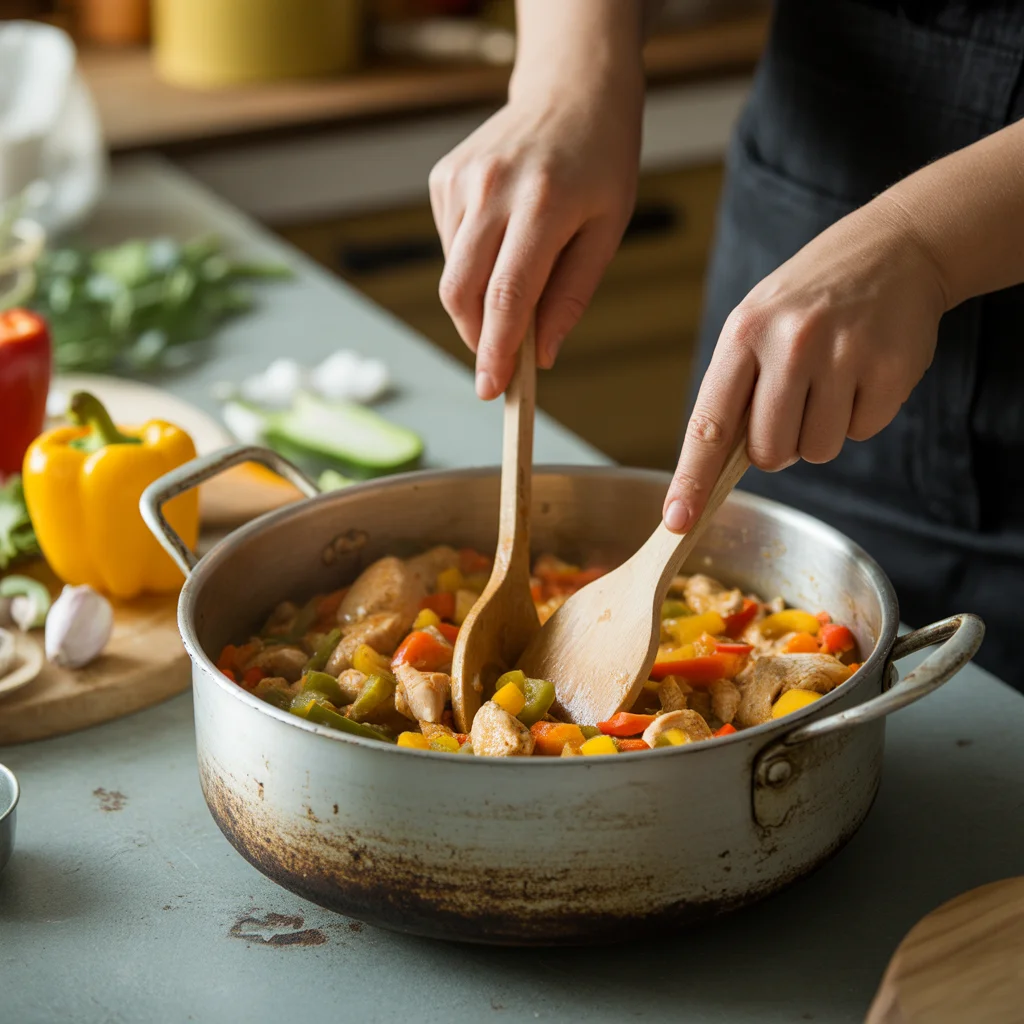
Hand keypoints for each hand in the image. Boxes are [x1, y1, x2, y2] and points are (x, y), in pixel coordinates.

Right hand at [429, 62, 643, 398]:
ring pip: (452, 273)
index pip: (507, 294)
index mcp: (543, 203)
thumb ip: (572, 295)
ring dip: (479, 301)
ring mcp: (461, 181)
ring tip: (520, 273)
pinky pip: (450, 246)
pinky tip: (503, 239)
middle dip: (476, 338)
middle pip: (461, 291)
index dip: (495, 350)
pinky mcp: (444, 179)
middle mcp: (492, 189)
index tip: (492, 389)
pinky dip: (473, 265)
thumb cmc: (601, 163)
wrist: (571, 89)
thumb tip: (542, 355)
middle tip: (498, 363)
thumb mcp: (608, 229)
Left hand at [664, 197, 947, 531]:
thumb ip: (735, 389)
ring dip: (822, 431)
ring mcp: (844, 355)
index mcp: (744, 334)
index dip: (692, 480)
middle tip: (794, 400)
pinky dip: (862, 415)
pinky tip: (863, 371)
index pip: (708, 424)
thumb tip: (716, 468)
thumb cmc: (809, 299)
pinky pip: (862, 432)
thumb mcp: (755, 323)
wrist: (894, 248)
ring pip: (818, 450)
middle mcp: (791, 343)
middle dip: (779, 444)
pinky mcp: (891, 369)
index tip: (678, 520)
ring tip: (831, 378)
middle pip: (770, 452)